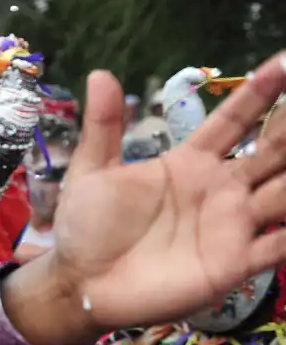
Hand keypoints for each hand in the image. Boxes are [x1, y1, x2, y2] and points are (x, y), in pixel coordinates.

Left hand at [6, 53, 285, 344]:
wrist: (80, 283)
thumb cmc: (87, 227)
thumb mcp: (92, 172)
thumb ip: (103, 127)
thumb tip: (100, 74)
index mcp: (190, 163)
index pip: (234, 121)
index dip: (259, 92)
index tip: (284, 61)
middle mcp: (220, 189)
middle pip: (273, 150)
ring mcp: (231, 225)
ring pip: (285, 192)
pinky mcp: (233, 264)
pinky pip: (279, 245)